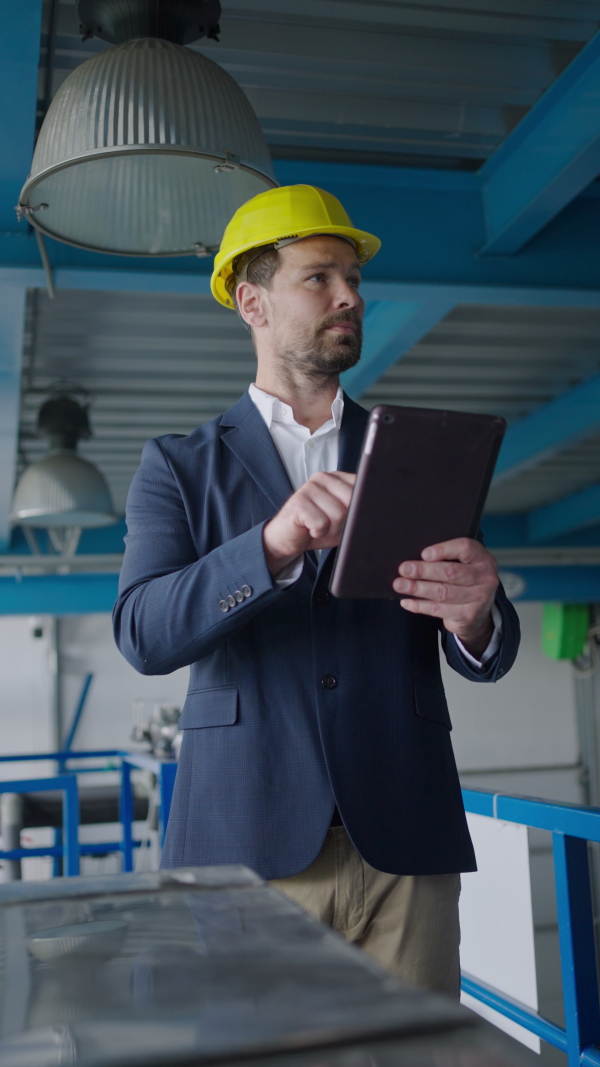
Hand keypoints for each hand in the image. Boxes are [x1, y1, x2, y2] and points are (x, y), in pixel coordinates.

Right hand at [263, 471, 355, 576]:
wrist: (286, 538)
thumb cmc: (316, 527)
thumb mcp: (343, 519)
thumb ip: (357, 510)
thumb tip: (373, 512)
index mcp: (337, 478)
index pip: (362, 488)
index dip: (360, 509)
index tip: (350, 518)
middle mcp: (324, 478)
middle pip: (352, 502)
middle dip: (345, 522)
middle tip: (330, 525)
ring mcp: (309, 488)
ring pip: (338, 515)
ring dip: (330, 530)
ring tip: (319, 527)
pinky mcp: (298, 502)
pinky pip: (321, 524)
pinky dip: (318, 533)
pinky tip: (309, 529)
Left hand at [392, 537, 498, 658]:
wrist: (479, 613)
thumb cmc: (464, 580)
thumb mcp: (464, 565)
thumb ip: (447, 559)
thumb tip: (414, 558)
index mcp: (482, 559)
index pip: (465, 548)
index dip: (443, 550)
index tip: (424, 554)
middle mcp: (485, 578)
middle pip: (451, 572)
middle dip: (424, 570)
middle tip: (404, 569)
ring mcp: (478, 599)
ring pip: (443, 592)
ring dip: (418, 588)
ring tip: (400, 585)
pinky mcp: (467, 616)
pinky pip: (438, 610)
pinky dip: (420, 605)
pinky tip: (407, 601)